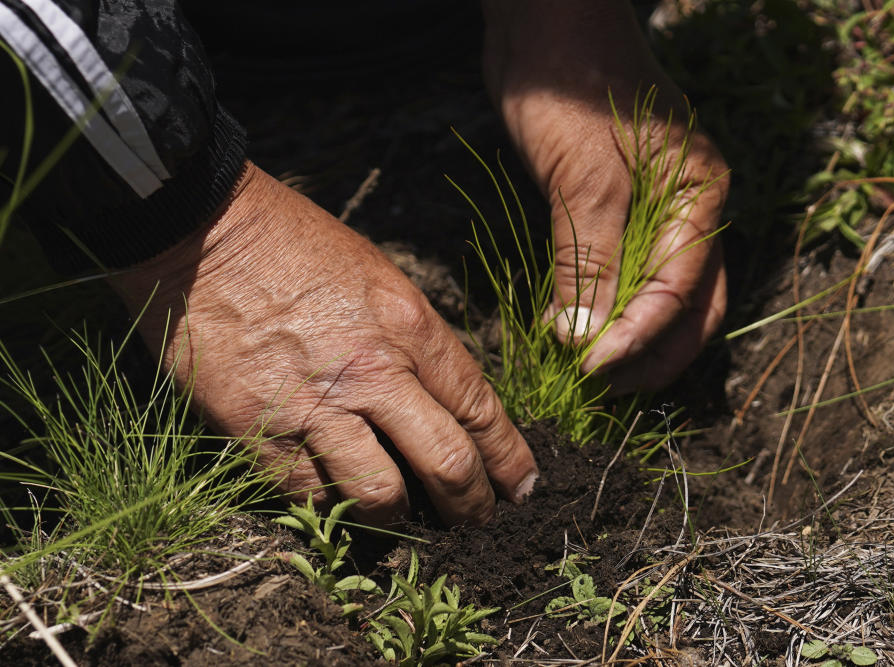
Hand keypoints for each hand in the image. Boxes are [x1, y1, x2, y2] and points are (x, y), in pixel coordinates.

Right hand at [110, 162, 537, 525]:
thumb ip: (414, 340)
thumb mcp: (378, 277)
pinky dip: (329, 505)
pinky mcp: (258, 430)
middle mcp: (374, 370)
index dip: (507, 457)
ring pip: (381, 495)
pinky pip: (309, 495)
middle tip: (476, 521)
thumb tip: (438, 398)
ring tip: (399, 516)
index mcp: (410, 326)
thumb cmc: (294, 243)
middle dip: (471, 505)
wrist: (203, 231)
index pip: (479, 408)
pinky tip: (334, 499)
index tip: (520, 486)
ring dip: (398, 516)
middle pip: (447, 462)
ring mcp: (315, 404)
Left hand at [483, 0, 729, 391]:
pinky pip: (625, 276)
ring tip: (584, 375)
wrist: (544, 23)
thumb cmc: (570, 84)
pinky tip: (573, 334)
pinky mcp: (619, 212)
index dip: (638, 339)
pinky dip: (605, 310)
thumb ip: (590, 259)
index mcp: (701, 197)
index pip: (682, 292)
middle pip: (688, 308)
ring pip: (660, 299)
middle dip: (647, 356)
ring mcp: (658, 213)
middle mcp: (691, 211)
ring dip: (627, 342)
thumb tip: (584, 340)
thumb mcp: (583, 174)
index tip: (587, 369)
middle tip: (596, 389)